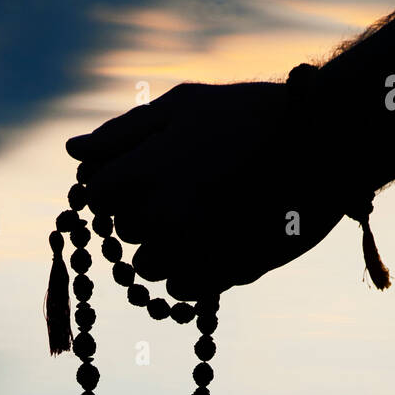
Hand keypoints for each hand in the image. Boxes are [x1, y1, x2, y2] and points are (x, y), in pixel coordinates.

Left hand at [66, 81, 345, 299]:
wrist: (323, 145)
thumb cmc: (250, 116)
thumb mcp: (183, 106)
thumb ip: (122, 132)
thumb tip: (72, 152)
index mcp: (148, 171)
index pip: (96, 196)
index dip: (114, 185)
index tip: (139, 174)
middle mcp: (165, 217)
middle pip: (125, 231)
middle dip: (144, 213)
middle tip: (187, 188)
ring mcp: (195, 251)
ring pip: (150, 266)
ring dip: (167, 247)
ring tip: (204, 215)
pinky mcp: (222, 277)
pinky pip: (181, 288)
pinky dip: (192, 271)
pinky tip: (217, 240)